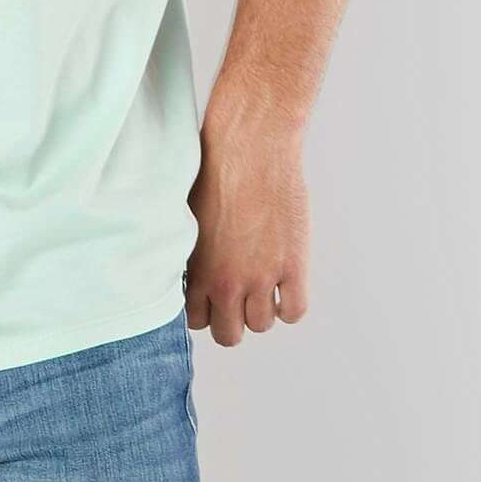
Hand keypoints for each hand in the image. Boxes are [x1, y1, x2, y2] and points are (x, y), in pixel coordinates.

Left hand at [183, 122, 311, 345]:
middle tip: (240, 295)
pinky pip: (294, 312)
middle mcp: (226, 281)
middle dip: (234, 319)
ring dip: (263, 309)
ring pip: (262, 325)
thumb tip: (190, 274)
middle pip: (229, 334)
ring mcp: (261, 276)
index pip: (196, 321)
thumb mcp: (186, 218)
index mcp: (196, 270)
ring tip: (264, 282)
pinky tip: (286, 282)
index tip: (214, 297)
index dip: (207, 311)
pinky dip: (291, 305)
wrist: (250, 147)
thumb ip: (189, 255)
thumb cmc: (213, 170)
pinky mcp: (293, 265)